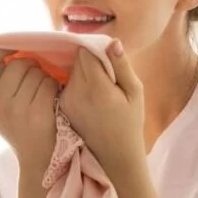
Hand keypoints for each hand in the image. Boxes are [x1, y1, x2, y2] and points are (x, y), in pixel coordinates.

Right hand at [0, 48, 60, 173]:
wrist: (37, 161)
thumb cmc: (19, 127)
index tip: (11, 50)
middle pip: (17, 64)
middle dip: (30, 66)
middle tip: (34, 81)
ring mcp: (17, 111)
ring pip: (36, 72)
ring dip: (44, 77)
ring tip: (43, 93)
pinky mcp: (38, 115)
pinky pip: (49, 84)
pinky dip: (55, 87)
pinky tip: (52, 98)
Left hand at [59, 39, 144, 169]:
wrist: (115, 155)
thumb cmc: (130, 122)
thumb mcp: (135, 92)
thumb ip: (122, 66)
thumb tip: (112, 42)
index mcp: (95, 87)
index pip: (85, 52)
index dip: (97, 49)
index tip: (109, 58)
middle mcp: (76, 92)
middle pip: (76, 60)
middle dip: (90, 60)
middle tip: (107, 74)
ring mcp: (66, 100)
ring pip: (71, 71)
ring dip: (84, 72)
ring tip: (100, 88)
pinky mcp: (62, 107)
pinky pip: (67, 85)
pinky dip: (78, 85)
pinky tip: (91, 98)